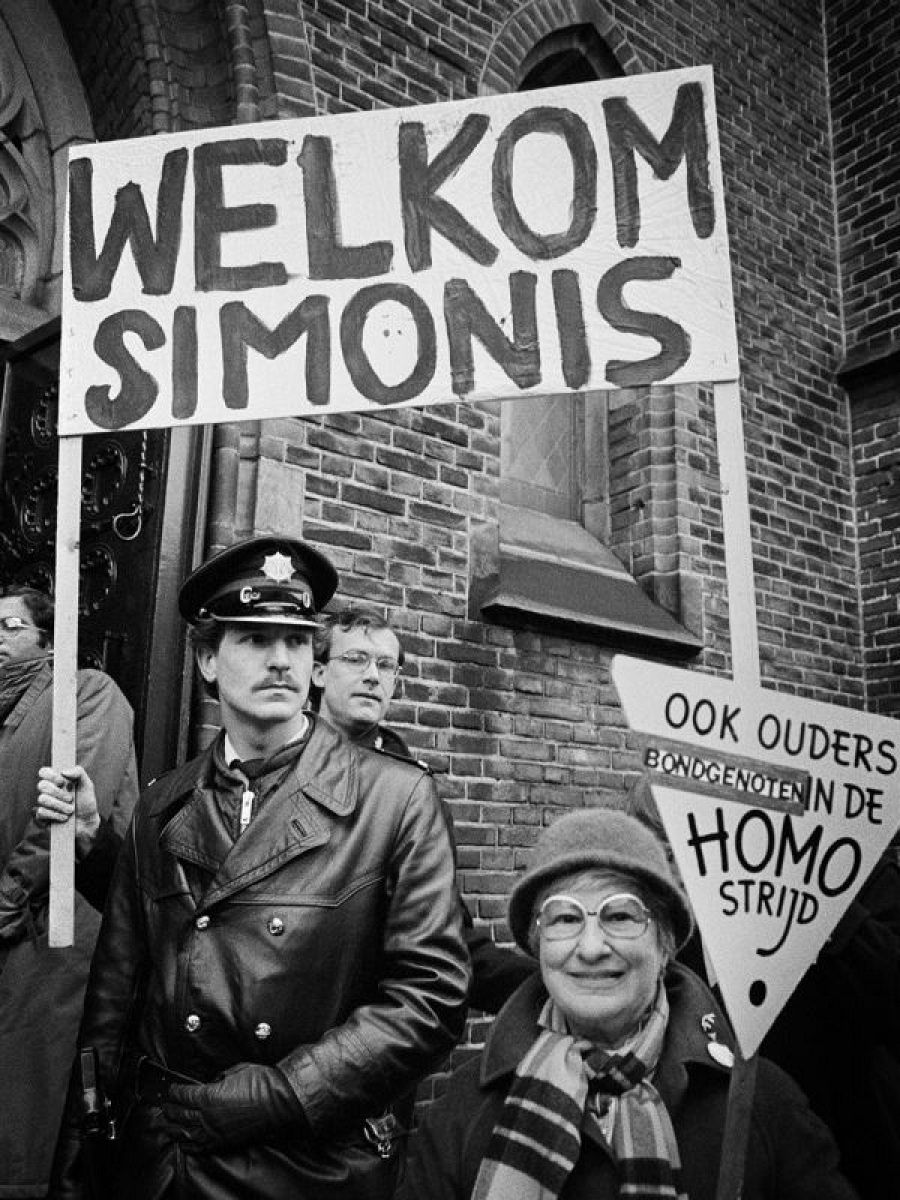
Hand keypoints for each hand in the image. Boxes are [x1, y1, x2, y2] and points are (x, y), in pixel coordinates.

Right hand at [36, 766, 100, 858]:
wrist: (87, 822)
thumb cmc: (86, 802)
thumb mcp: (87, 785)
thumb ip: (79, 772)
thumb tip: (63, 771)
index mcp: (57, 780)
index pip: (44, 772)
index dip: (50, 775)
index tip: (62, 781)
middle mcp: (48, 790)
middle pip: (41, 785)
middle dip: (58, 793)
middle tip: (70, 798)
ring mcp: (44, 803)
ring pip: (42, 799)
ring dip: (59, 805)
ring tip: (70, 810)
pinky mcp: (42, 816)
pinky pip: (41, 812)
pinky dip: (55, 815)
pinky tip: (64, 818)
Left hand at [162, 1063, 304, 1152]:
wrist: (280, 1101)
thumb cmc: (262, 1083)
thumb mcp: (237, 1070)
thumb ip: (221, 1077)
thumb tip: (215, 1081)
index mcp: (209, 1096)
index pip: (184, 1095)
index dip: (175, 1092)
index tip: (171, 1090)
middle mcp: (208, 1116)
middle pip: (181, 1115)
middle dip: (170, 1110)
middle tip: (165, 1107)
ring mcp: (215, 1131)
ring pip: (187, 1133)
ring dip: (175, 1128)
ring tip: (168, 1125)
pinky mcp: (224, 1142)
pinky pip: (201, 1146)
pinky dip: (190, 1144)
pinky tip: (185, 1142)